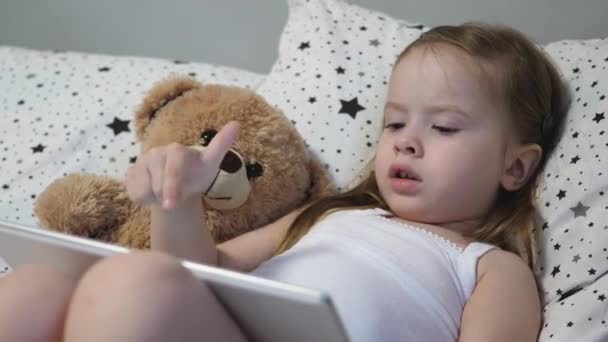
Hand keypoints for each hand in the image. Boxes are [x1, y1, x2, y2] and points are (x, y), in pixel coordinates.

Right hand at [125, 121, 239, 209]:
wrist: (177, 186)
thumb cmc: (196, 173)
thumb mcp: (211, 163)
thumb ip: (221, 145)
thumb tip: (237, 123)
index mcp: (176, 151)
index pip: (174, 172)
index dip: (172, 187)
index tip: (170, 202)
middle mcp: (157, 153)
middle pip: (160, 188)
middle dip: (169, 197)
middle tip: (176, 198)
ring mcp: (141, 162)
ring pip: (147, 191)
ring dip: (158, 197)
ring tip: (165, 190)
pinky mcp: (131, 174)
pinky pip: (136, 194)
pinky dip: (145, 198)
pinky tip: (152, 190)